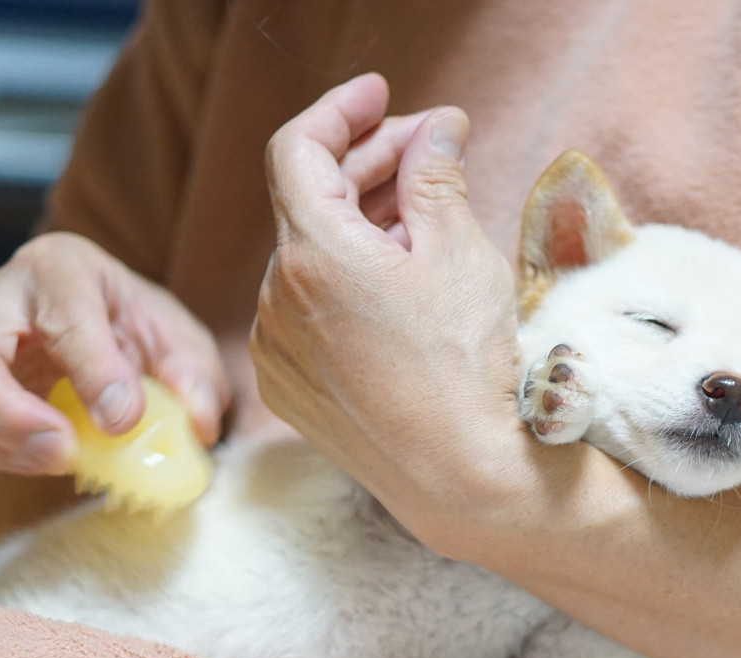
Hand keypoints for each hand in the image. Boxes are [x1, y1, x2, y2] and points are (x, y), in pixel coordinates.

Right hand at [0, 233, 230, 499]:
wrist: (109, 340)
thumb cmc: (139, 337)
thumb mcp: (184, 347)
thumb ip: (196, 381)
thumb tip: (192, 422)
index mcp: (60, 271)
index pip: (61, 308)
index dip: (92, 368)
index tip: (123, 418)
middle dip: (8, 414)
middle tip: (62, 452)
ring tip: (37, 463)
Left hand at [250, 74, 530, 554]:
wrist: (461, 480)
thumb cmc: (466, 368)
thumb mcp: (460, 253)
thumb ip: (436, 176)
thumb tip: (437, 131)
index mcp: (311, 257)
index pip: (300, 149)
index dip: (342, 110)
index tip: (382, 95)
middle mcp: (274, 301)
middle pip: (308, 203)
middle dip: (370, 166)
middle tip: (432, 149)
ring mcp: (276, 350)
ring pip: (308, 260)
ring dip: (361, 228)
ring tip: (427, 223)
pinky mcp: (288, 389)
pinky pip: (305, 312)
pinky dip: (344, 284)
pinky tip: (399, 288)